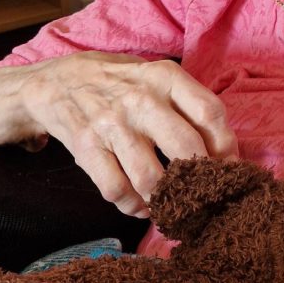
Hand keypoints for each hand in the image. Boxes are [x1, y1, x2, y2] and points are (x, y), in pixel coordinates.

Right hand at [0, 53, 237, 217]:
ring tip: (169, 205)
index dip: (226, 147)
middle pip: (187, 150)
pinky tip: (138, 205)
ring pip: (151, 178)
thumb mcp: (155, 76)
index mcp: (165, 77)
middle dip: (200, 180)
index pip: (210, 113)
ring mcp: (112, 123)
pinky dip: (131, 206)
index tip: (227, 168)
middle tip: (201, 194)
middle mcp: (141, 99)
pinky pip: (116, 189)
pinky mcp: (86, 145)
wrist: (56, 82)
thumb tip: (223, 149)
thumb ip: (187, 103)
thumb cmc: (119, 83)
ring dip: (164, 201)